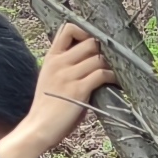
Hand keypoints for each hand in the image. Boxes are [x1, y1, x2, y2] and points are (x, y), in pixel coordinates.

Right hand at [0, 22, 112, 157]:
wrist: (38, 128)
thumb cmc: (48, 106)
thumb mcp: (51, 78)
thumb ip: (67, 65)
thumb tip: (93, 57)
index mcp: (52, 57)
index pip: (68, 28)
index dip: (85, 31)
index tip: (95, 43)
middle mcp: (59, 63)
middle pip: (90, 41)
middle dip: (104, 49)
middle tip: (113, 60)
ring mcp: (68, 76)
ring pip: (99, 58)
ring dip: (113, 65)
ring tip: (118, 72)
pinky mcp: (78, 90)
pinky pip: (102, 75)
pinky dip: (114, 78)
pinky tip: (117, 83)